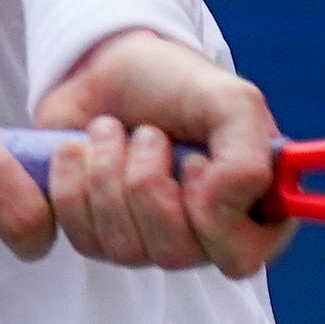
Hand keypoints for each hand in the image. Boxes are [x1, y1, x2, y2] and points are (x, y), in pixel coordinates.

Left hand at [31, 30, 296, 278]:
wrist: (105, 67)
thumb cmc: (177, 84)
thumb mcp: (232, 101)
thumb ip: (247, 158)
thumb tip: (216, 211)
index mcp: (250, 211)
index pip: (240, 256)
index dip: (211, 215)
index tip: (192, 161)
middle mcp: (203, 238)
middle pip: (175, 253)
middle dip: (148, 180)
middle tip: (148, 134)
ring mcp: (149, 244)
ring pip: (126, 249)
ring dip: (110, 174)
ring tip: (112, 130)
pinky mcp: (98, 238)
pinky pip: (83, 239)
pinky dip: (74, 183)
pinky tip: (81, 149)